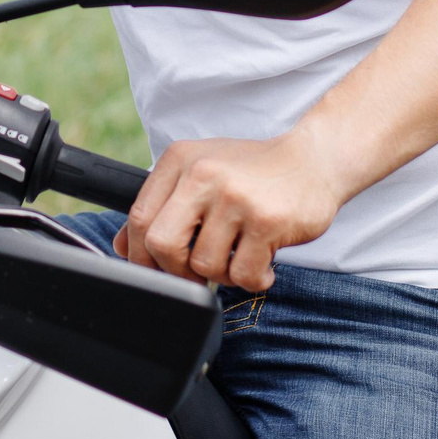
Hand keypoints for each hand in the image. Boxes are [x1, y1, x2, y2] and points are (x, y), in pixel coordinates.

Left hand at [117, 132, 344, 292]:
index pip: (138, 218)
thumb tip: (121, 245)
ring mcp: (235, 197)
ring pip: (204, 265)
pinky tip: (264, 263)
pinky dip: (253, 279)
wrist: (315, 159)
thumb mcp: (201, 173)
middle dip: (175, 271)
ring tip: (241, 257)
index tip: (157, 269)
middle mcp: (203, 174)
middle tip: (196, 274)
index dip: (140, 255)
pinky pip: (244, 274)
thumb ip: (162, 205)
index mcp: (180, 160)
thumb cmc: (253, 172)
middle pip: (161, 244)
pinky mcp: (267, 220)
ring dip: (223, 275)